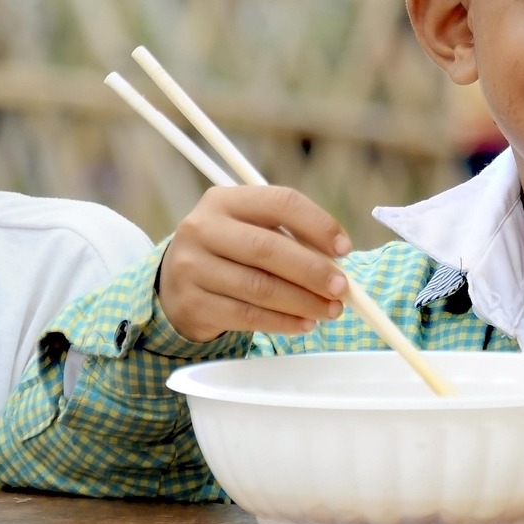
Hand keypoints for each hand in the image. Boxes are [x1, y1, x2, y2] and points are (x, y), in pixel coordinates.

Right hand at [159, 185, 353, 341]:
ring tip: (330, 310)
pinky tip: (304, 324)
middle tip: (341, 288)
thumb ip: (291, 239)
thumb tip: (338, 264)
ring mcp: (192, 267)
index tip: (345, 249)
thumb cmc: (232, 252)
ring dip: (303, 302)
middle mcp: (203, 228)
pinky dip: (282, 322)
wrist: (177, 282)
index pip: (280, 202)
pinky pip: (246, 315)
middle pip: (268, 248)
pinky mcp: (192, 303)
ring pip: (258, 287)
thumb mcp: (253, 230)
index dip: (318, 225)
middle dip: (313, 271)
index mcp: (225, 200)